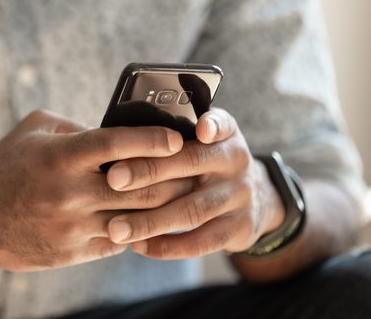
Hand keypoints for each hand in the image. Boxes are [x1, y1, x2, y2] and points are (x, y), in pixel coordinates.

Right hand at [0, 109, 192, 271]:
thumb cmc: (5, 163)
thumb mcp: (36, 130)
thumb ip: (79, 128)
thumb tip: (122, 132)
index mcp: (61, 156)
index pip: (119, 143)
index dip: (154, 139)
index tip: (178, 138)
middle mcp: (69, 193)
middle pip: (140, 186)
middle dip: (174, 177)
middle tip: (195, 168)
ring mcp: (71, 227)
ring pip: (136, 219)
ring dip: (165, 208)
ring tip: (184, 196)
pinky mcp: (71, 252)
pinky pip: (118, 242)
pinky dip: (138, 230)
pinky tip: (151, 219)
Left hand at [104, 108, 285, 258]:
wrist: (257, 199)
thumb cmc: (209, 163)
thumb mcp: (206, 141)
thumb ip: (176, 133)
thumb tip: (121, 136)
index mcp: (225, 135)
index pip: (221, 124)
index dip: (212, 126)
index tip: (199, 129)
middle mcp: (235, 162)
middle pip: (191, 164)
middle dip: (148, 171)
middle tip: (113, 179)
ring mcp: (239, 197)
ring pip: (192, 210)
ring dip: (150, 221)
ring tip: (116, 227)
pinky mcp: (238, 229)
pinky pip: (200, 242)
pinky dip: (167, 246)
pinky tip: (139, 245)